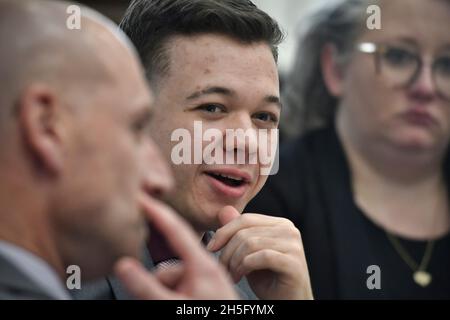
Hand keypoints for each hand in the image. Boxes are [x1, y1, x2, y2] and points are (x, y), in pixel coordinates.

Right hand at [114, 196, 237, 299]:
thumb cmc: (212, 316)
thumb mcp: (176, 305)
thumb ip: (148, 287)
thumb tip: (123, 265)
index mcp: (202, 265)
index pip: (176, 229)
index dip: (157, 211)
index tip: (143, 196)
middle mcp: (205, 269)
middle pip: (169, 265)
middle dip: (158, 282)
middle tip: (160, 299)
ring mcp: (205, 281)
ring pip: (172, 279)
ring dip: (165, 293)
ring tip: (173, 303)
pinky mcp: (204, 291)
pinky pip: (180, 288)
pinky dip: (173, 296)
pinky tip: (176, 303)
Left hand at [207, 206, 312, 299]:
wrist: (287, 302)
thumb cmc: (268, 279)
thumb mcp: (248, 253)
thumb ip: (239, 232)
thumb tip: (224, 210)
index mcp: (280, 224)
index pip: (245, 219)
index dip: (224, 232)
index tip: (211, 247)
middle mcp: (289, 230)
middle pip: (245, 232)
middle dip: (227, 252)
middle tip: (223, 269)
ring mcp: (293, 245)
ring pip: (250, 244)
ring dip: (234, 262)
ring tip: (232, 275)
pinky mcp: (293, 262)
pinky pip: (261, 257)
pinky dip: (245, 266)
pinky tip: (240, 276)